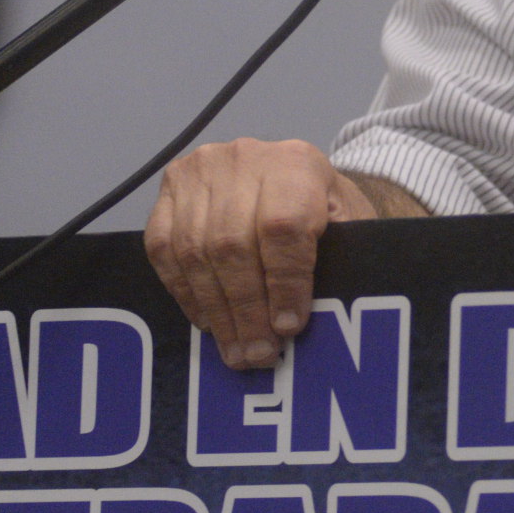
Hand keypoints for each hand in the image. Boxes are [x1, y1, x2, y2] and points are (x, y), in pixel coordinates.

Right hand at [143, 139, 376, 369]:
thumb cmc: (324, 206)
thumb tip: (314, 320)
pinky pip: (165, 250)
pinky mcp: (171, 187)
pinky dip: (185, 293)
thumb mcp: (348, 224)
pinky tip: (208, 321)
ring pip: (195, 252)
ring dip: (215, 311)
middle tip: (259, 354)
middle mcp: (243, 158)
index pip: (282, 226)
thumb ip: (336, 260)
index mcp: (296, 162)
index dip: (283, 284)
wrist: (293, 172)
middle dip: (246, 311)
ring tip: (236, 350)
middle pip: (233, 245)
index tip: (288, 328)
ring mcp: (200, 171)